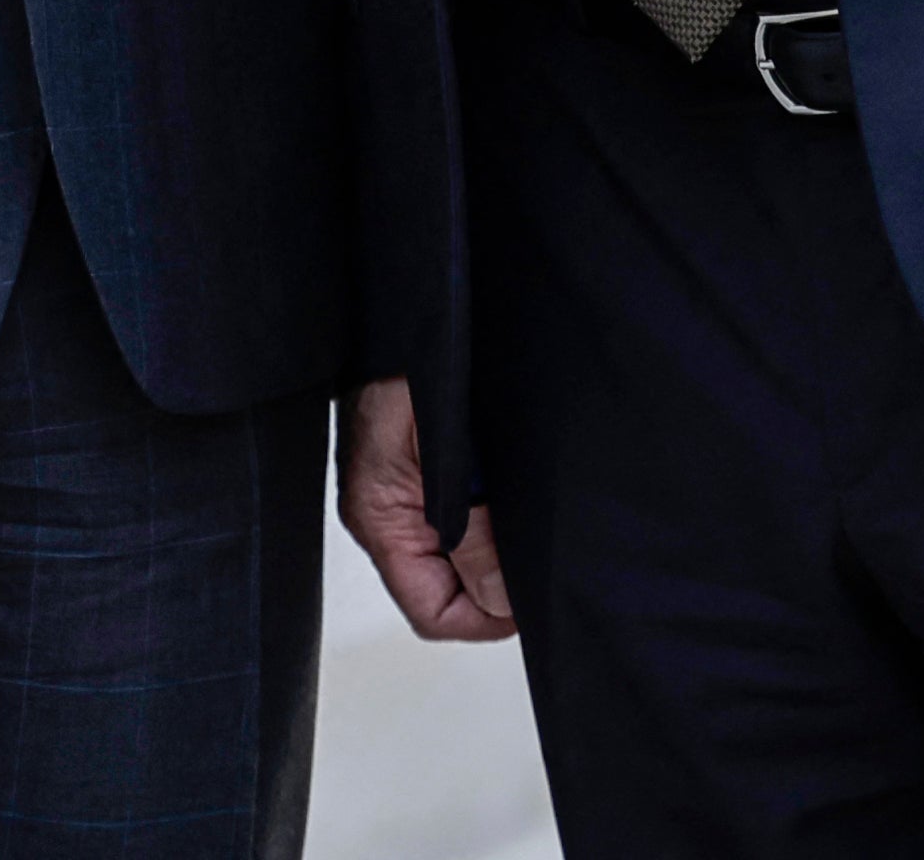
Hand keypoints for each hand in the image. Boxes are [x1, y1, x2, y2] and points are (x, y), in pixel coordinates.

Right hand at [339, 378, 516, 641]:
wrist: (412, 306)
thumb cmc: (413, 360)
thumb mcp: (445, 454)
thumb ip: (470, 530)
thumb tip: (500, 598)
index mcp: (382, 519)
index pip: (434, 612)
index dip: (489, 617)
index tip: (533, 598)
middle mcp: (391, 514)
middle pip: (452, 591)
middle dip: (499, 581)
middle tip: (542, 555)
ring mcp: (408, 490)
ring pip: (466, 553)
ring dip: (504, 543)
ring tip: (531, 513)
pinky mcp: (428, 466)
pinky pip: (469, 512)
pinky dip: (500, 510)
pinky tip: (517, 483)